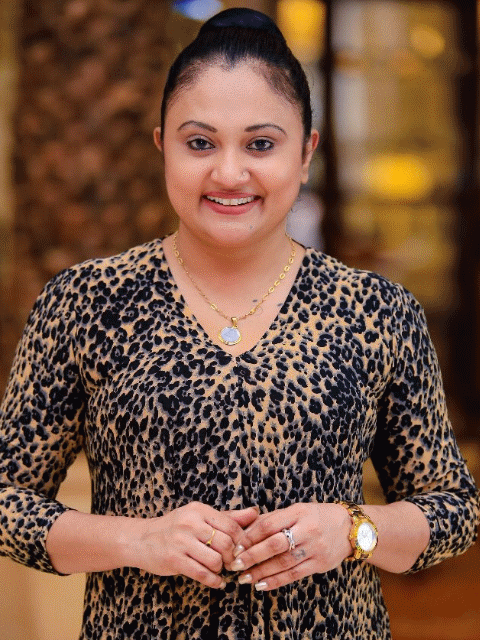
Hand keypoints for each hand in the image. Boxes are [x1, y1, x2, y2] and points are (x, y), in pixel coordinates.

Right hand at [132, 502, 258, 588]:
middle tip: (231, 562)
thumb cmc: (176, 527)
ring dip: (221, 569)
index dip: (241, 541)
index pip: (231, 525)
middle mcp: (190, 523)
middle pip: (226, 543)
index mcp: (199, 510)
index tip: (240, 549)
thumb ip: (228, 517)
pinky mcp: (174, 560)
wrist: (141, 539)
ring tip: (219, 569)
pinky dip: (213, 581)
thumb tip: (255, 512)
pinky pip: (202, 574)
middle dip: (232, 557)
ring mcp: (181, 541)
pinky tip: (216, 582)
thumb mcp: (200, 517)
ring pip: (215, 560)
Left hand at [227, 502, 351, 590]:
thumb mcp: (297, 510)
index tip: (236, 546)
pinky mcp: (320, 564)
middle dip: (253, 556)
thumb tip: (245, 529)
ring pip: (283, 562)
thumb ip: (273, 519)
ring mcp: (314, 548)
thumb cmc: (316, 517)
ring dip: (261, 572)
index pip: (269, 524)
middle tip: (235, 564)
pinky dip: (276, 581)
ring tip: (244, 578)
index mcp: (298, 512)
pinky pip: (294, 574)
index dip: (250, 536)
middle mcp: (307, 529)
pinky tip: (262, 585)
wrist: (349, 528)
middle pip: (275, 544)